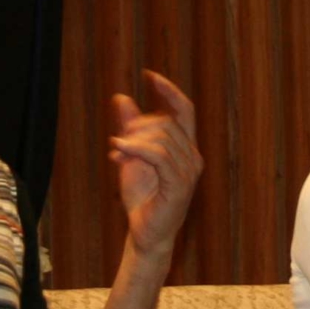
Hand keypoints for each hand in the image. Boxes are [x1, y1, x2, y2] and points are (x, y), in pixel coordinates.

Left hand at [108, 70, 202, 258]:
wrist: (145, 233)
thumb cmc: (142, 197)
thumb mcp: (131, 156)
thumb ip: (130, 127)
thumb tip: (121, 98)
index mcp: (186, 147)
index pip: (184, 110)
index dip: (169, 91)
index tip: (149, 75)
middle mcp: (192, 157)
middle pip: (167, 122)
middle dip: (139, 125)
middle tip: (118, 139)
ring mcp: (189, 172)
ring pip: (162, 137)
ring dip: (134, 138)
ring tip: (116, 147)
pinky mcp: (179, 185)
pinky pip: (158, 155)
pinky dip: (136, 148)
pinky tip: (118, 149)